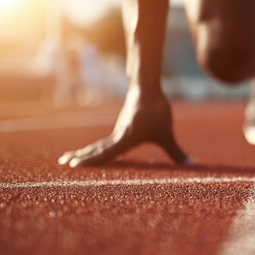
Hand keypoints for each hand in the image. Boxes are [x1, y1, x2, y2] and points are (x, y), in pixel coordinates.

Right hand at [58, 88, 188, 166]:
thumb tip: (191, 166)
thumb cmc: (156, 111)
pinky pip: (106, 142)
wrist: (148, 88)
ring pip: (99, 145)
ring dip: (86, 153)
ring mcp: (118, 131)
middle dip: (81, 157)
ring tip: (70, 158)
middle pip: (96, 150)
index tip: (73, 165)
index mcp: (124, 139)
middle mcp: (118, 136)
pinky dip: (96, 149)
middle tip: (63, 163)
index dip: (89, 161)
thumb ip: (176, 152)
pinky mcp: (123, 127)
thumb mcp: (166, 134)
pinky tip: (95, 152)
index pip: (104, 154)